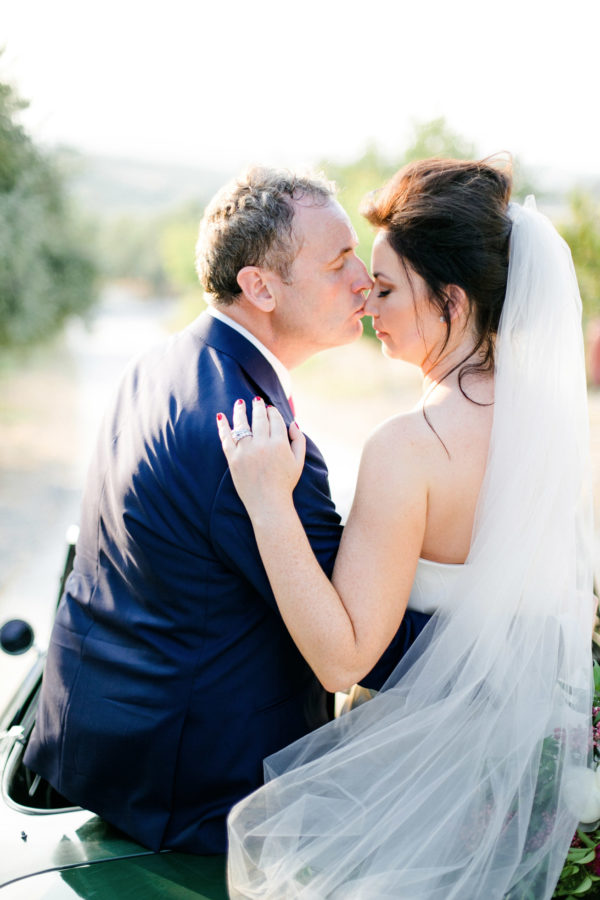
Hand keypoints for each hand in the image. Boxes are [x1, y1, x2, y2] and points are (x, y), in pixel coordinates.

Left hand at [216, 397, 305, 518]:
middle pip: (259, 418)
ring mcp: (246, 451)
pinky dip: (223, 426)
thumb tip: (293, 423)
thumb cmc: (285, 483)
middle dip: (258, 407)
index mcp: (279, 443)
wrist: (268, 503)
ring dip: (240, 411)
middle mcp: (262, 444)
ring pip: (241, 424)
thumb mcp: (299, 462)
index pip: (274, 419)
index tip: (269, 409)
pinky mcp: (233, 459)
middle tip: (256, 401)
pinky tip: (220, 416)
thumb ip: (299, 440)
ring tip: (239, 403)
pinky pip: (226, 438)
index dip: (272, 411)